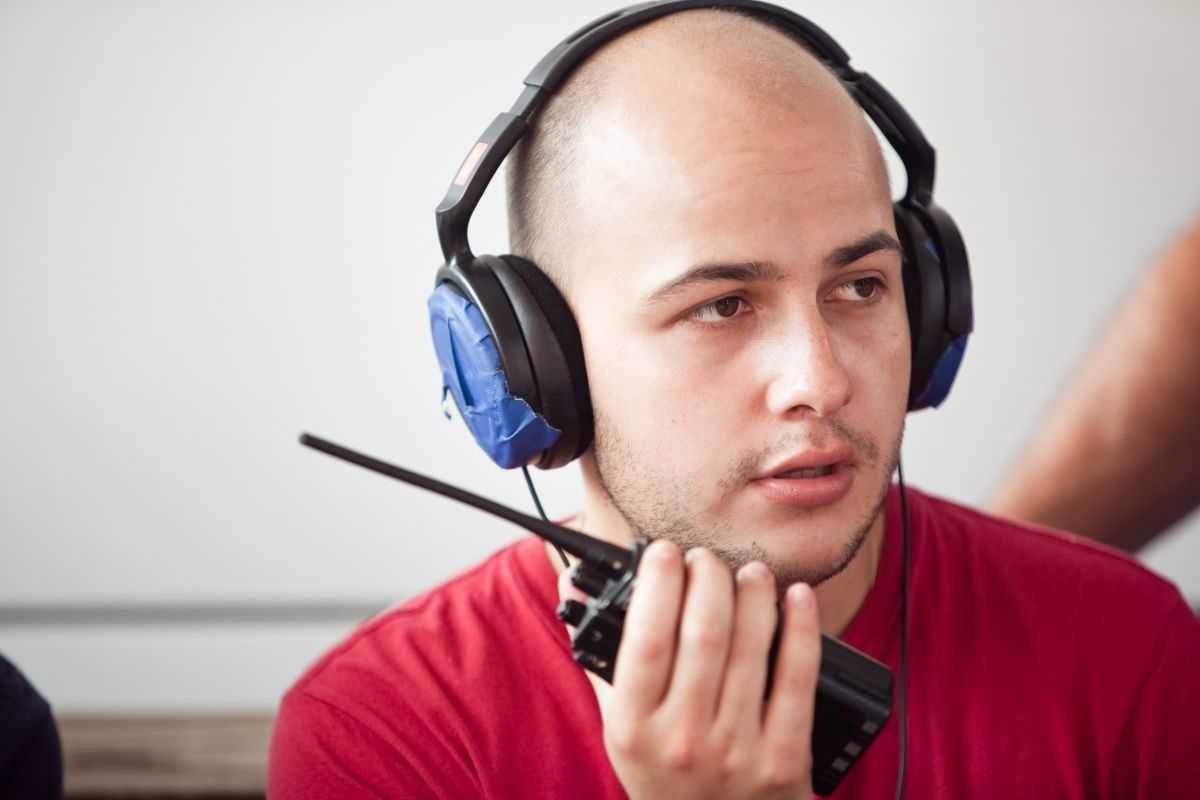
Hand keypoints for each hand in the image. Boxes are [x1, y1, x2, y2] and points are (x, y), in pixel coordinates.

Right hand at [561, 539, 819, 799]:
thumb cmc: (662, 775)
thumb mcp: (618, 728)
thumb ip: (601, 658)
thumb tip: (575, 587)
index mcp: (634, 727)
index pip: (646, 637)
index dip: (658, 583)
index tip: (664, 552)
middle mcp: (682, 739)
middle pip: (703, 631)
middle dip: (709, 576)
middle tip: (708, 559)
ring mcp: (737, 751)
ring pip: (751, 646)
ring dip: (754, 593)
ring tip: (750, 572)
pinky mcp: (785, 759)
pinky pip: (799, 677)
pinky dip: (801, 628)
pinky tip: (797, 598)